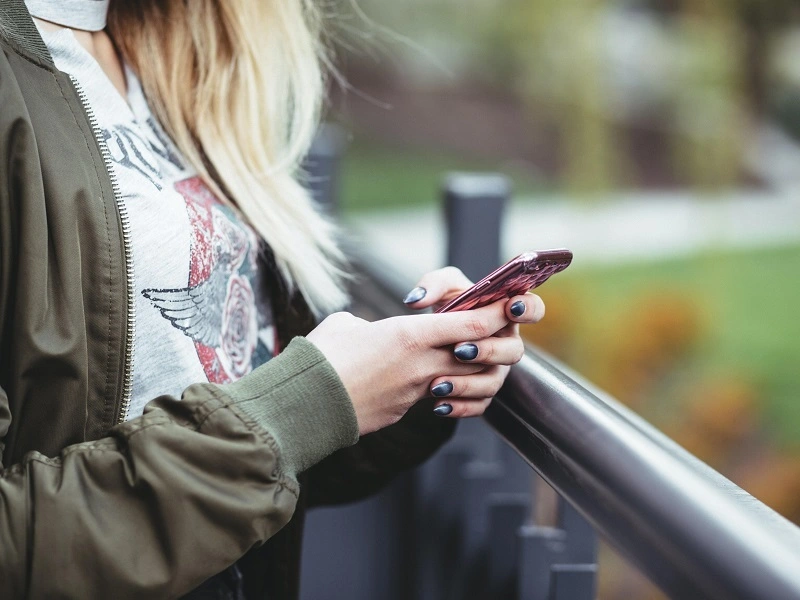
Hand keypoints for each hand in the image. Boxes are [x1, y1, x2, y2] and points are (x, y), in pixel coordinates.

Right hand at [307, 299, 517, 434]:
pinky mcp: (405, 411)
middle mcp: (422, 364)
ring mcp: (416, 392)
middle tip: (491, 331)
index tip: (507, 304)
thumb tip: (370, 333)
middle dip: (492, 342)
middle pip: (479, 354)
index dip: (496, 313)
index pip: (473, 324)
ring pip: (464, 379)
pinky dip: (445, 389)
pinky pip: (438, 398)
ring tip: (461, 358)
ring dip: (471, 369)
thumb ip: (371, 325)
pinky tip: (433, 383)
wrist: (305, 405)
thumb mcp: (346, 325)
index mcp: (410, 335)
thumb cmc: (321, 357)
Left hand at [402, 266, 544, 417]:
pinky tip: (439, 404)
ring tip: (438, 383)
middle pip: (514, 351)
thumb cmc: (447, 306)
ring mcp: (496, 370)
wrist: (430, 338)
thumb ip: (433, 284)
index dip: (528, 309)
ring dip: (467, 384)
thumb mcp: (441, 288)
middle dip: (488, 351)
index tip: (510, 307)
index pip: (532, 309)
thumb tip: (416, 300)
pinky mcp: (482, 393)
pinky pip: (478, 405)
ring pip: (493, 382)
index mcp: (506, 313)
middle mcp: (506, 343)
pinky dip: (459, 406)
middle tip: (459, 349)